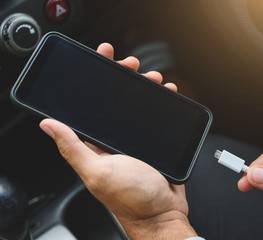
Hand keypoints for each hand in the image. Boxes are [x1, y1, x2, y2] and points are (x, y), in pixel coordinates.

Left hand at [39, 43, 195, 239]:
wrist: (163, 213)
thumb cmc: (132, 198)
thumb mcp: (98, 172)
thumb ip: (73, 148)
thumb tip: (48, 125)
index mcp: (96, 144)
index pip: (91, 104)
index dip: (96, 79)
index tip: (103, 59)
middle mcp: (113, 140)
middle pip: (116, 100)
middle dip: (124, 76)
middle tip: (132, 65)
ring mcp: (134, 141)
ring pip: (137, 106)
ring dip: (144, 87)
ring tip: (153, 77)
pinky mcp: (152, 144)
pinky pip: (155, 118)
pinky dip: (161, 103)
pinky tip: (166, 95)